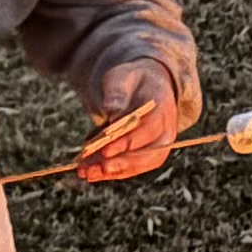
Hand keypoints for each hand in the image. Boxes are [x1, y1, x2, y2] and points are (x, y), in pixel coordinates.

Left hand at [76, 57, 190, 183]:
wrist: (143, 87)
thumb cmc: (130, 80)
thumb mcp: (121, 77)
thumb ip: (116, 92)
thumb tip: (111, 111)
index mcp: (162, 108)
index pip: (148, 129)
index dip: (127, 142)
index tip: (105, 151)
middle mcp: (166, 132)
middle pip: (148, 154)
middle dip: (121, 164)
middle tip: (96, 169)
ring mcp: (158, 147)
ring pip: (138, 166)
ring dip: (111, 172)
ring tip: (85, 173)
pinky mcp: (146, 157)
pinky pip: (130, 168)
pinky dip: (108, 172)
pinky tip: (88, 172)